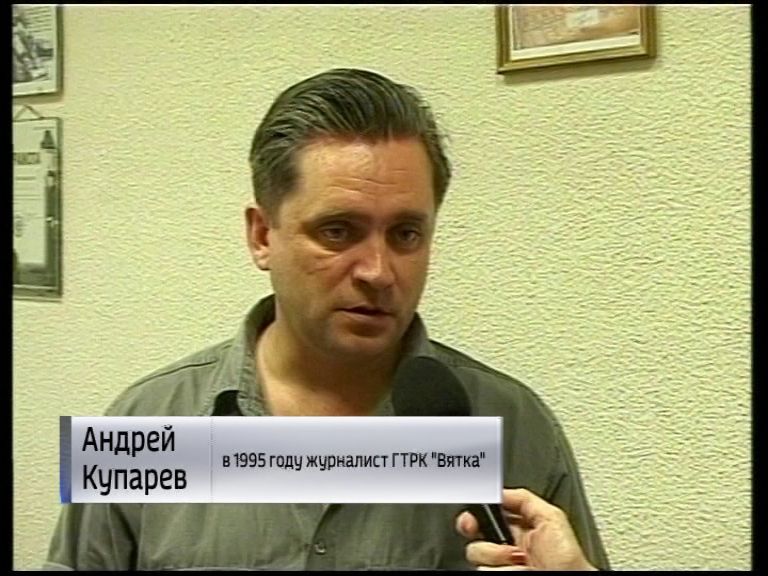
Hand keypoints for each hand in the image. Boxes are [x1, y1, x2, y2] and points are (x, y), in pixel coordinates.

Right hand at [456, 488, 596, 570]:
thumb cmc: (568, 559)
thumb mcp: (551, 517)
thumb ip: (525, 499)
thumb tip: (500, 491)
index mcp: (516, 527)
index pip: (487, 512)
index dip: (476, 508)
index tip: (474, 508)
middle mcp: (504, 545)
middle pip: (472, 530)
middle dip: (471, 526)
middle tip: (475, 528)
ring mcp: (499, 564)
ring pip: (475, 552)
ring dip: (496, 554)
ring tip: (519, 559)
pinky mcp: (495, 575)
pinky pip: (482, 570)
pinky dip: (499, 569)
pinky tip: (516, 569)